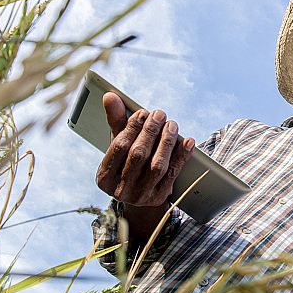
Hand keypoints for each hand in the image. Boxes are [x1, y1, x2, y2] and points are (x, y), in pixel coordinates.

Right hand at [96, 92, 195, 208]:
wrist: (139, 195)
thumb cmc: (127, 162)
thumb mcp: (119, 144)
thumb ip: (116, 120)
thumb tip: (110, 95)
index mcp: (105, 176)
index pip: (119, 147)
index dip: (131, 128)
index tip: (143, 112)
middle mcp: (121, 189)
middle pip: (138, 156)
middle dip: (150, 132)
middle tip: (160, 114)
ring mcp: (141, 196)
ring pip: (157, 166)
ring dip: (166, 142)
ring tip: (172, 125)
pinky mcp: (160, 198)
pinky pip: (173, 174)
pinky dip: (182, 156)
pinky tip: (188, 142)